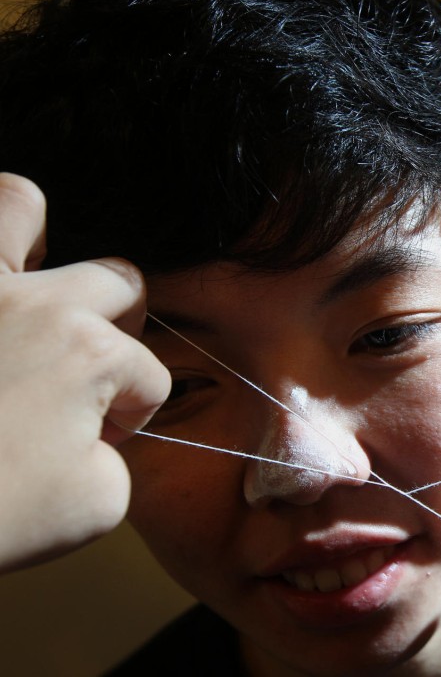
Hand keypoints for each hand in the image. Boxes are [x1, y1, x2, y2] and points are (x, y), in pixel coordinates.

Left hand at [0, 173, 169, 572]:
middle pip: (117, 281)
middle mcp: (34, 304)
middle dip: (120, 326)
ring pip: (17, 206)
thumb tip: (93, 443)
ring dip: (36, 240)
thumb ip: (115, 463)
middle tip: (86, 366)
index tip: (101, 441)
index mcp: (87, 354)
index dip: (135, 414)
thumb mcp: (92, 509)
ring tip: (28, 279)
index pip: (148, 375)